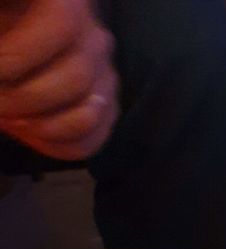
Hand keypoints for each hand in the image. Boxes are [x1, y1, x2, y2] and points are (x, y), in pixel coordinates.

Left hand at [0, 0, 118, 160]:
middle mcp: (95, 36)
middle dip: (24, 99)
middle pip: (77, 78)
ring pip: (87, 116)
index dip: (23, 54)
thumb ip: (3, 30)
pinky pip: (89, 141)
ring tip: (9, 117)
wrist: (12, 50)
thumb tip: (3, 73)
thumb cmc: (3, 31)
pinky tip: (27, 131)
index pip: (62, 22)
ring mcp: (104, 76)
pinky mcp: (104, 110)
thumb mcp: (1, 16)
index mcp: (67, 2)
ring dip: (39, 126)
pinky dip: (53, 145)